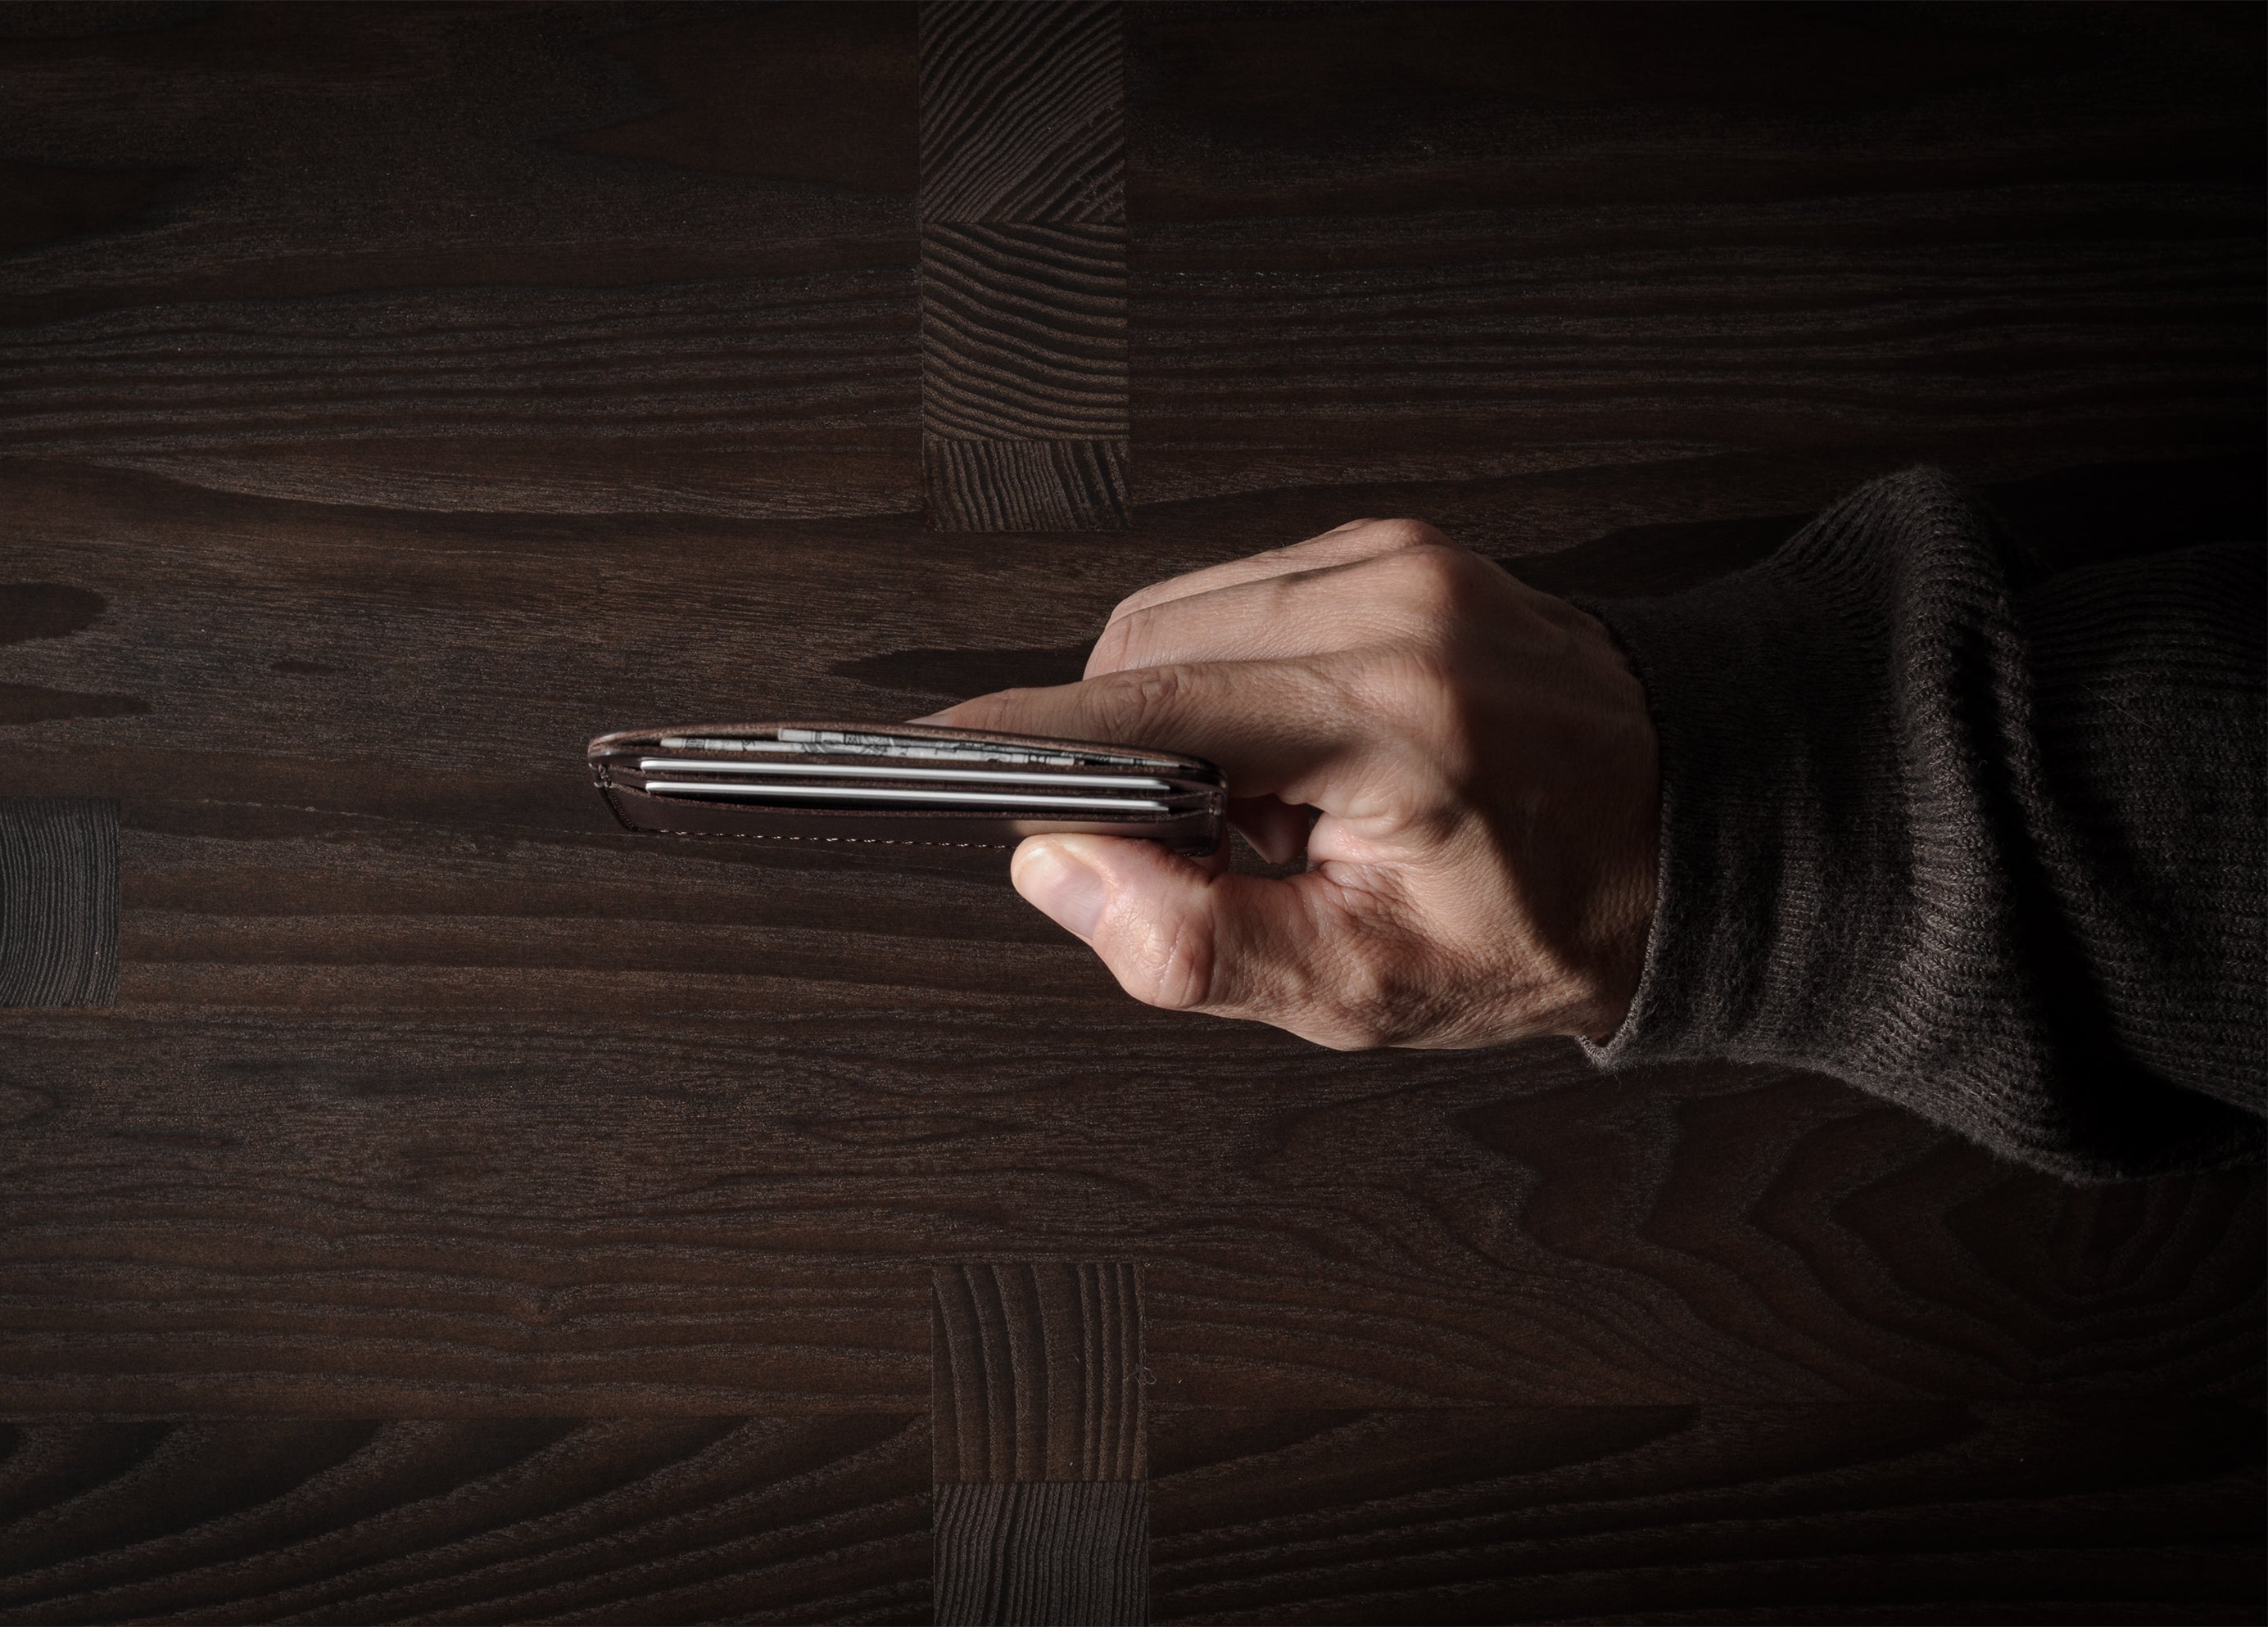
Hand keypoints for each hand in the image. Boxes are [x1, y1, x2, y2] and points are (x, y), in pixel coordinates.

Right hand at [918, 518, 1660, 1047]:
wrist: (1692, 829)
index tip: (925, 752)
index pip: (1153, 702)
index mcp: (1395, 714)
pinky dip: (1229, 680)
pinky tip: (1299, 754)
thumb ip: (1199, 944)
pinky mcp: (1396, 544)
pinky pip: (1240, 598)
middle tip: (1214, 853)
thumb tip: (1059, 868)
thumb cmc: (1550, 920)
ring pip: (1180, 616)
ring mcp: (1399, 557)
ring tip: (1274, 810)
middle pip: (1144, 648)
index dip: (1024, 735)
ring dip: (1179, 719)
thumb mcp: (1373, 986)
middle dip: (1126, 757)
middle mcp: (1395, 602)